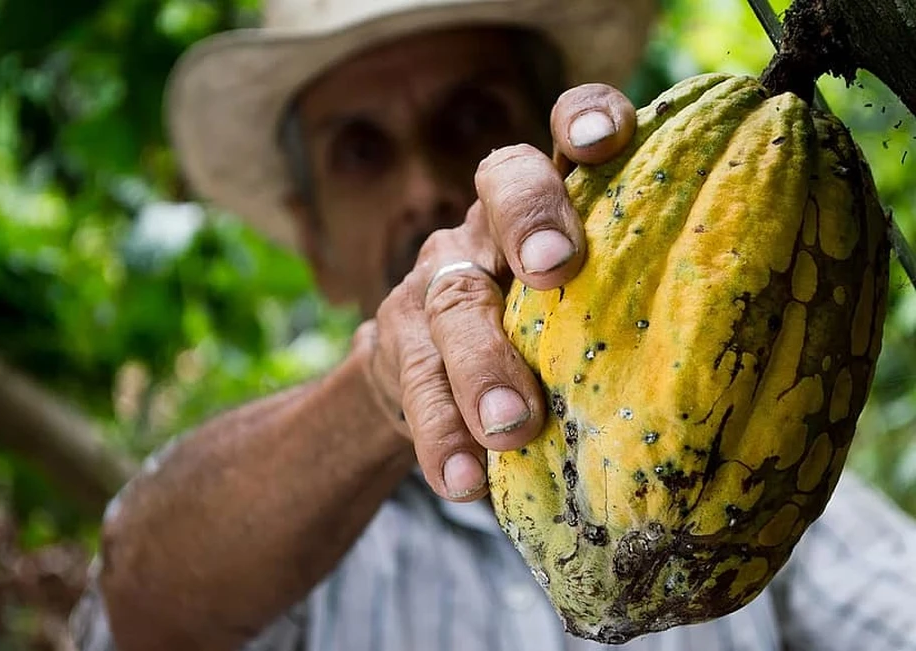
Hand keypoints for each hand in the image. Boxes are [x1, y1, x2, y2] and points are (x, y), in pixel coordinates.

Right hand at [363, 84, 637, 501]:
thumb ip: (633, 311)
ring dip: (483, 364)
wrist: (427, 380)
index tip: (607, 140)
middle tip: (554, 270)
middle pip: (502, 186)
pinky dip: (442, 435)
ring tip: (512, 427)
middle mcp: (488, 226)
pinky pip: (416, 387)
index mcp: (549, 206)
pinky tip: (463, 480)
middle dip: (530, 219)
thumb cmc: (541, 344)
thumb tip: (759, 370)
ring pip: (454, 300)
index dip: (583, 119)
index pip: (563, 135)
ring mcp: (436, 280)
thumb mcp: (585, 312)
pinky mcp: (398, 346)